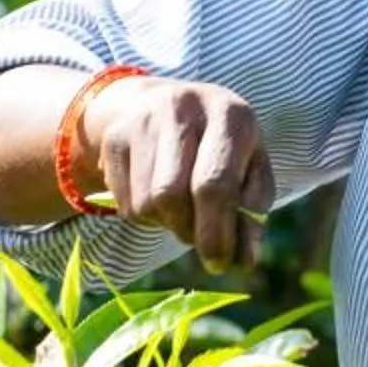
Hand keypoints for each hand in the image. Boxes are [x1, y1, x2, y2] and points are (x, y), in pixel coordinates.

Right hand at [78, 75, 273, 268]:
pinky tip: (160, 197)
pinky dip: (146, 216)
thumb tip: (244, 260)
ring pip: (146, 203)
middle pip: (172, 195)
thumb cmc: (219, 145)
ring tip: (185, 210)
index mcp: (229, 114)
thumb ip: (253, 210)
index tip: (221, 262)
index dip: (216, 232)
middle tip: (204, 247)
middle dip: (189, 232)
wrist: (161, 104)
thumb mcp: (250, 164)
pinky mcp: (114, 139)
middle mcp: (183, 109)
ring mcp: (142, 121)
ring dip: (168, 224)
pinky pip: (125, 203)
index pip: (214, 184)